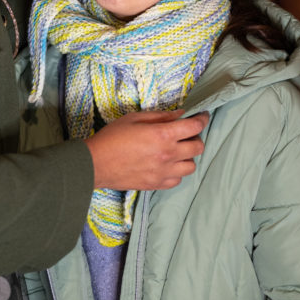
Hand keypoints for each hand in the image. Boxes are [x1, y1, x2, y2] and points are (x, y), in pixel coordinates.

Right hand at [84, 110, 207, 189]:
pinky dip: (176, 172)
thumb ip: (160, 116)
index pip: (194, 126)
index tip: (202, 116)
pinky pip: (178, 180)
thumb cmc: (112, 137)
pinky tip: (166, 165)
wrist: (96, 164)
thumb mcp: (134, 118)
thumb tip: (180, 114)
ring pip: (191, 166)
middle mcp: (167, 155)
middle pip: (198, 147)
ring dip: (187, 156)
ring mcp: (163, 172)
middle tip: (186, 134)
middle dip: (196, 137)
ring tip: (176, 151)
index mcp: (162, 135)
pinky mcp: (157, 184)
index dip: (202, 119)